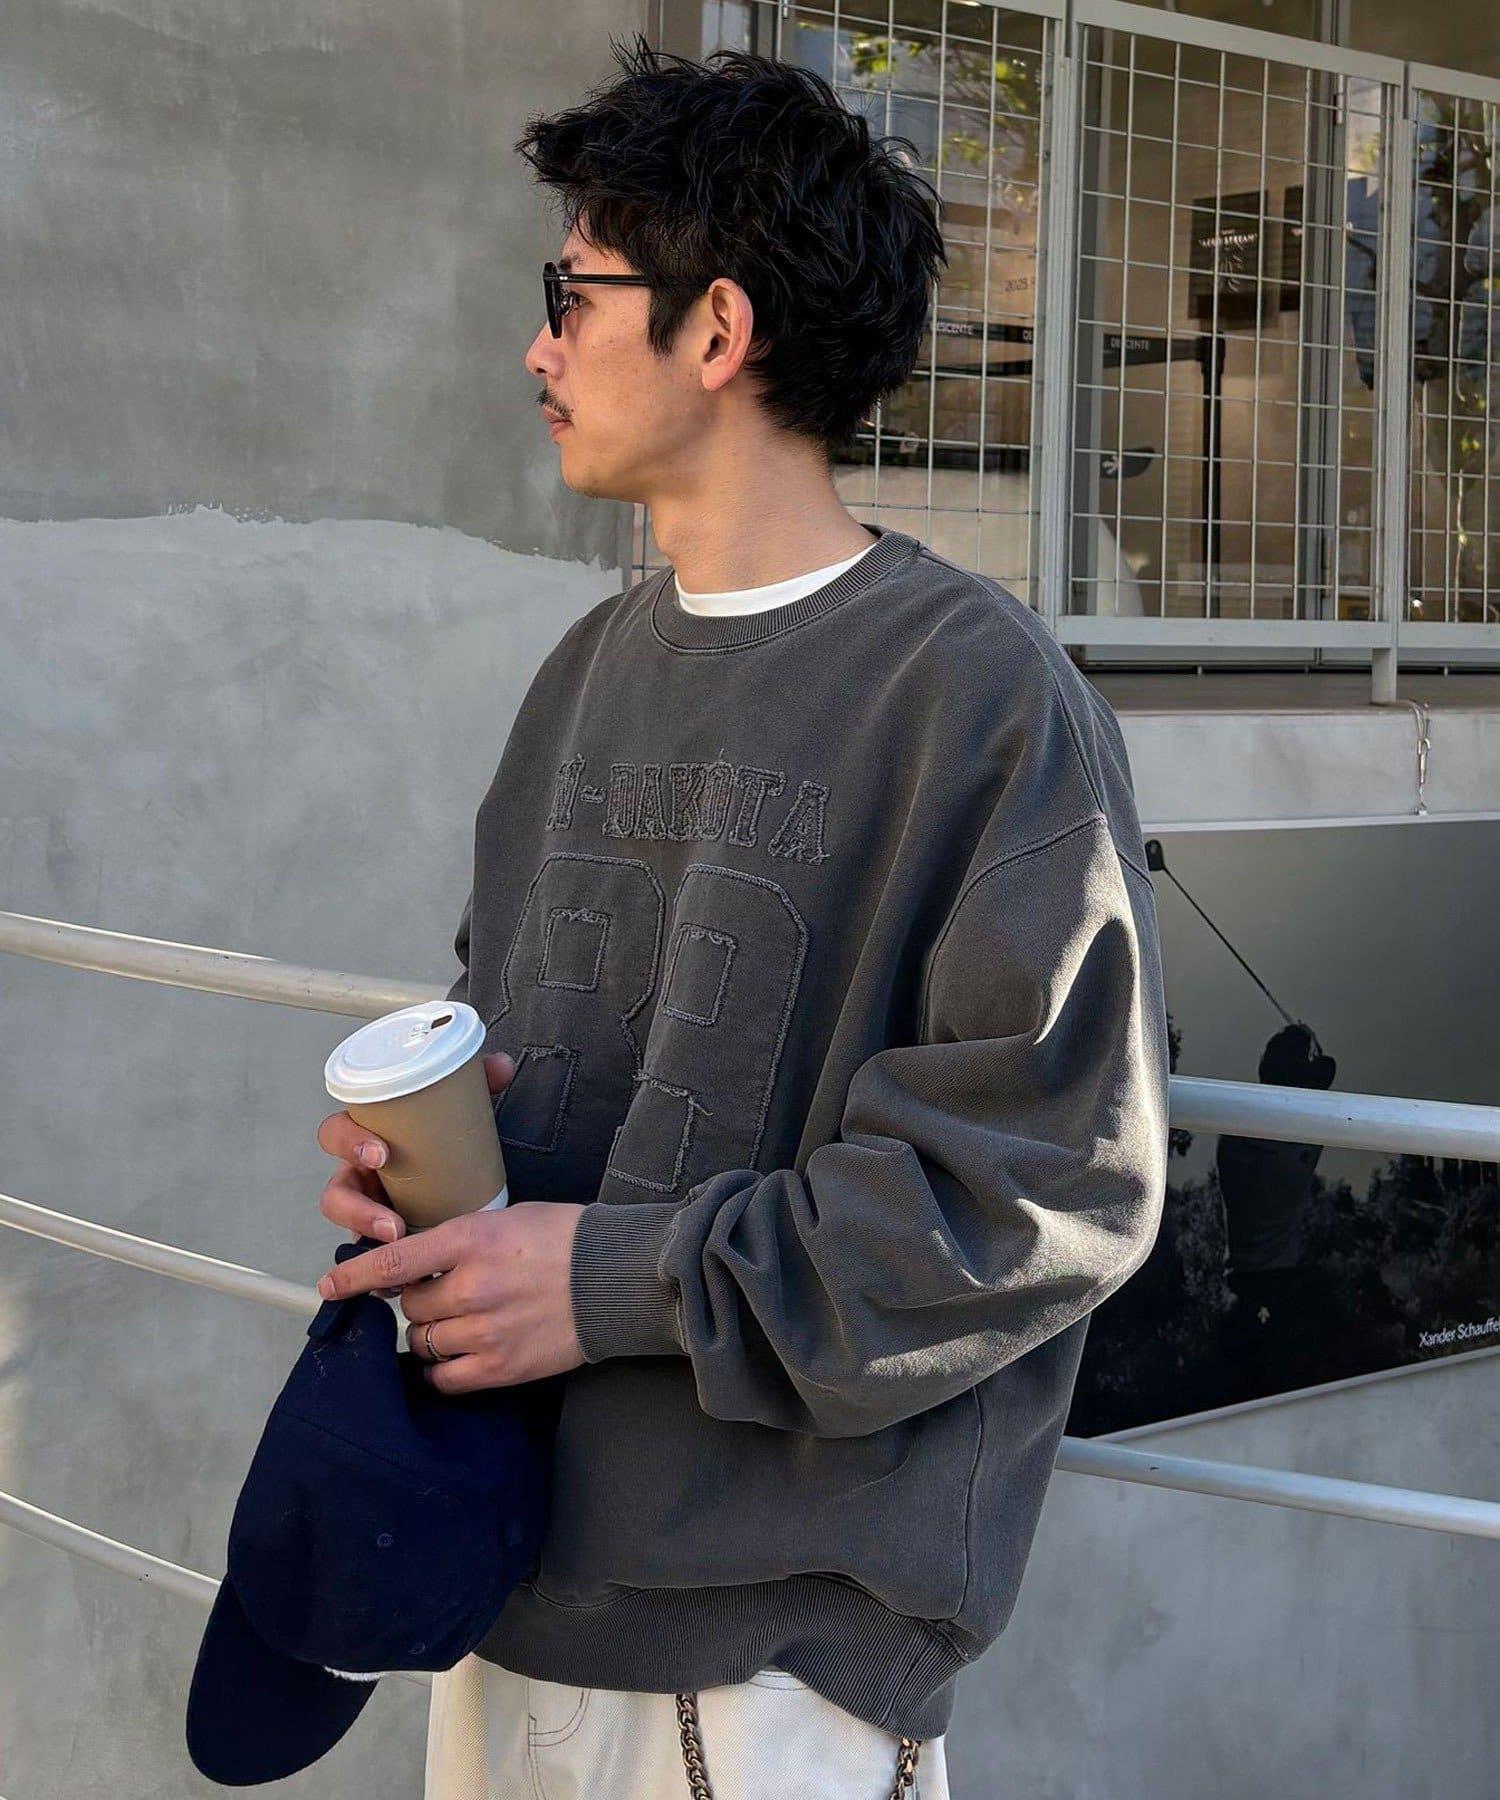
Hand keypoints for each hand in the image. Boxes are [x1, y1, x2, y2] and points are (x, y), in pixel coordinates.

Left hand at [313, 1203, 588, 1391]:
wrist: (614, 1277)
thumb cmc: (566, 1239)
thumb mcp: (506, 1219)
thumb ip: (458, 1240)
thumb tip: (416, 1262)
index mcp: (470, 1239)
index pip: (392, 1261)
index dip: (354, 1276)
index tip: (330, 1286)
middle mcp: (470, 1286)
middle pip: (409, 1305)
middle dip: (419, 1300)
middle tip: (445, 1293)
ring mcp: (484, 1330)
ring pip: (424, 1340)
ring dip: (433, 1332)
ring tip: (463, 1320)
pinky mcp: (501, 1366)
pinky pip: (445, 1378)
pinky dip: (443, 1367)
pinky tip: (459, 1353)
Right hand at [315, 1052, 516, 1294]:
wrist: (468, 1169)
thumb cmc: (446, 1135)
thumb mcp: (458, 1103)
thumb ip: (477, 1080)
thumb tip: (500, 1066)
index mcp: (367, 1136)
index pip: (336, 1134)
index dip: (349, 1142)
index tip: (379, 1154)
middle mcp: (361, 1175)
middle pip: (336, 1193)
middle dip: (356, 1210)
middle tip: (391, 1221)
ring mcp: (371, 1207)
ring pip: (350, 1230)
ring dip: (369, 1240)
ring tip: (401, 1246)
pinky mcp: (386, 1235)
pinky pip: (373, 1254)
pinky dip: (386, 1268)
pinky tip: (402, 1278)